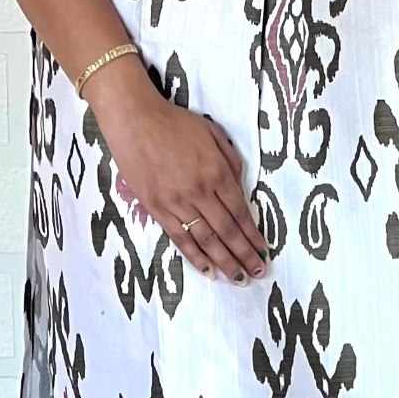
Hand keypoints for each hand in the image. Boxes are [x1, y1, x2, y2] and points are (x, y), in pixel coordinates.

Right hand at [93, 89, 268, 284]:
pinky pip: (180, 238)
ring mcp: (177, 202)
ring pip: (206, 239)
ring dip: (224, 261)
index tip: (263, 249)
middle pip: (227, 230)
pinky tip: (207, 269)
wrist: (135, 120)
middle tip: (257, 271)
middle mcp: (200, 191)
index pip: (240, 211)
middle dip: (244, 254)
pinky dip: (195, 256)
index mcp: (217, 172)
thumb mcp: (212, 133)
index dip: (253, 233)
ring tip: (237, 277)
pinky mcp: (156, 208)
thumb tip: (240, 188)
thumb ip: (230, 161)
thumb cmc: (174, 123)